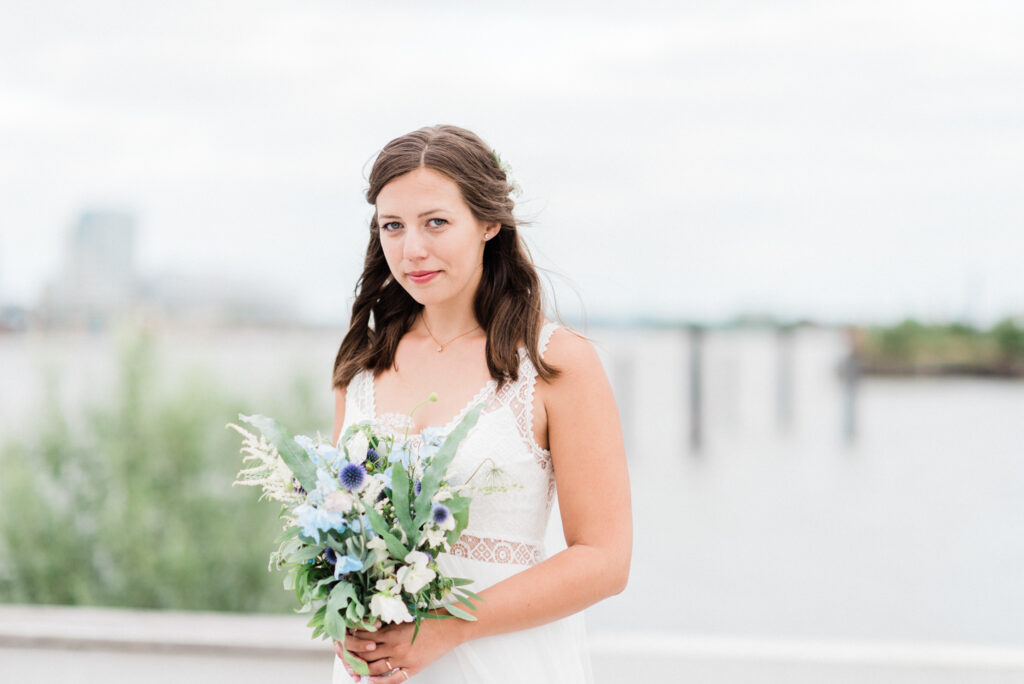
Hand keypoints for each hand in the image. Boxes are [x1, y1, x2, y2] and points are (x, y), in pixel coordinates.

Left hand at [335, 618, 461, 682]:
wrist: (447, 628)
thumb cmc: (428, 620)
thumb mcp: (403, 618)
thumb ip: (386, 625)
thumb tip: (369, 628)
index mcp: (391, 632)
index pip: (363, 638)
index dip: (351, 640)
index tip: (345, 639)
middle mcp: (394, 647)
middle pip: (365, 655)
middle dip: (352, 656)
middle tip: (345, 656)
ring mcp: (403, 659)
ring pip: (375, 668)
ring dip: (362, 669)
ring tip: (354, 669)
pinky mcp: (412, 668)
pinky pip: (392, 679)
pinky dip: (379, 682)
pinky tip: (371, 681)